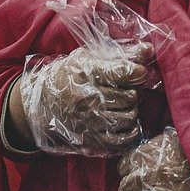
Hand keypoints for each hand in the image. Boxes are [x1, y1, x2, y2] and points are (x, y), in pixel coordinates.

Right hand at [15, 45, 150, 155]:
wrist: (40, 106)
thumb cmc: (67, 76)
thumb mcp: (87, 58)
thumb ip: (120, 54)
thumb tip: (149, 50)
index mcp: (86, 73)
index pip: (123, 72)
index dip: (137, 72)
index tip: (138, 72)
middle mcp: (87, 99)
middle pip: (130, 96)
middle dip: (134, 91)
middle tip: (127, 90)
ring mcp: (89, 122)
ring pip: (130, 117)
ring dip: (132, 110)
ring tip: (123, 105)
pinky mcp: (92, 140)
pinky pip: (124, 138)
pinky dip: (130, 130)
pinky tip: (123, 121)